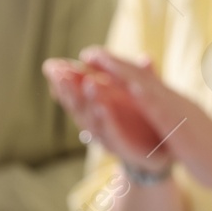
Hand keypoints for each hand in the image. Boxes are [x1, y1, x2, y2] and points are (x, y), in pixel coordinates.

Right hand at [46, 56, 174, 177]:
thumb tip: (147, 56)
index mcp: (96, 107)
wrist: (160, 154)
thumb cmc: (143, 124)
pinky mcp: (124, 146)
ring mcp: (108, 135)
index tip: (52, 65)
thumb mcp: (138, 99)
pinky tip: (103, 108)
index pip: (75, 93)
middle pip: (77, 105)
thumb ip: (140, 82)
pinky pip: (112, 133)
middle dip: (68, 89)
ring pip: (92, 119)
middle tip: (58, 72)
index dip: (63, 82)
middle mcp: (97, 122)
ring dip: (88, 101)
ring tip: (87, 83)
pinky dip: (106, 120)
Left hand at [48, 50, 211, 190]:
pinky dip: (147, 98)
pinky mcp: (186, 130)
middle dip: (113, 64)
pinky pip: (164, 112)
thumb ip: (168, 114)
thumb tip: (152, 107)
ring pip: (148, 89)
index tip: (93, 56)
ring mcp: (182, 114)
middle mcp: (176, 102)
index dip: (118, 67)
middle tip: (88, 52)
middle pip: (140, 78)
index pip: (141, 80)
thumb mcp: (184, 127)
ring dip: (123, 73)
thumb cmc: (210, 151)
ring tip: (101, 61)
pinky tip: (132, 88)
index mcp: (173, 103)